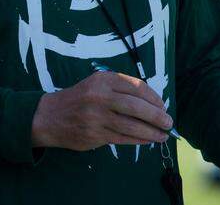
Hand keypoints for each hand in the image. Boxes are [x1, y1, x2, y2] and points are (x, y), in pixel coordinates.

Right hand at [30, 71, 172, 150]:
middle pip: (137, 107)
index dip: (154, 98)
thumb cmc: (80, 98)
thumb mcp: (97, 85)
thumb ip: (121, 90)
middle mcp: (100, 96)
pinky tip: (147, 140)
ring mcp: (96, 117)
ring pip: (132, 126)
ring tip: (162, 136)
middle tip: (169, 123)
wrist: (50, 116)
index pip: (137, 87)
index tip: (162, 106)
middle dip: (157, 116)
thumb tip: (154, 105)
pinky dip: (139, 140)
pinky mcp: (95, 135)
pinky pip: (123, 138)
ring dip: (151, 132)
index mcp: (103, 79)